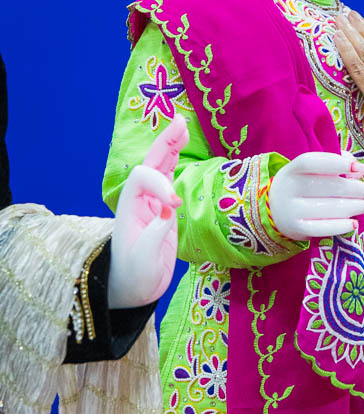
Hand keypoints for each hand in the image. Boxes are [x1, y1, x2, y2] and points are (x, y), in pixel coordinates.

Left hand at [109, 114, 187, 308]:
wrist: (132, 290)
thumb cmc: (134, 276)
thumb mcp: (143, 260)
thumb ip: (153, 234)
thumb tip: (169, 210)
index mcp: (130, 208)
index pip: (144, 180)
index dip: (161, 184)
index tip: (175, 205)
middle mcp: (140, 200)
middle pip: (150, 163)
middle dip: (165, 144)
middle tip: (181, 123)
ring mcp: (153, 203)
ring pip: (161, 166)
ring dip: (172, 146)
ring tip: (184, 125)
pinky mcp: (165, 210)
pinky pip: (171, 178)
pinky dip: (177, 161)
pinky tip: (184, 147)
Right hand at [269, 151, 363, 239]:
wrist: (274, 209)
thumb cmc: (303, 185)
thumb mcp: (314, 170)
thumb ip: (338, 164)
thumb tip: (360, 169)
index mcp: (292, 169)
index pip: (312, 162)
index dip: (337, 163)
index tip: (358, 167)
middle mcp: (288, 189)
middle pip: (326, 186)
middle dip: (353, 189)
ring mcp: (291, 210)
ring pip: (327, 208)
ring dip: (352, 207)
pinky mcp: (296, 228)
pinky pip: (321, 228)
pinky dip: (340, 226)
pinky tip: (354, 224)